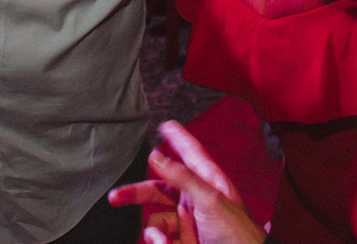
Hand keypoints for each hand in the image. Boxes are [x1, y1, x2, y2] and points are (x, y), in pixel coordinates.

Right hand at [108, 121, 266, 243]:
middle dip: (137, 193)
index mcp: (208, 182)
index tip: (167, 125)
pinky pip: (160, 237)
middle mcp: (196, 199)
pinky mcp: (184, 240)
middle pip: (160, 188)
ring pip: (157, 218)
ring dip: (154, 230)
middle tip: (117, 197)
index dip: (178, 138)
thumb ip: (183, 177)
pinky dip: (158, 241)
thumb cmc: (239, 234)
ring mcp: (189, 221)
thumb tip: (158, 156)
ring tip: (161, 240)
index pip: (190, 153)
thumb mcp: (210, 200)